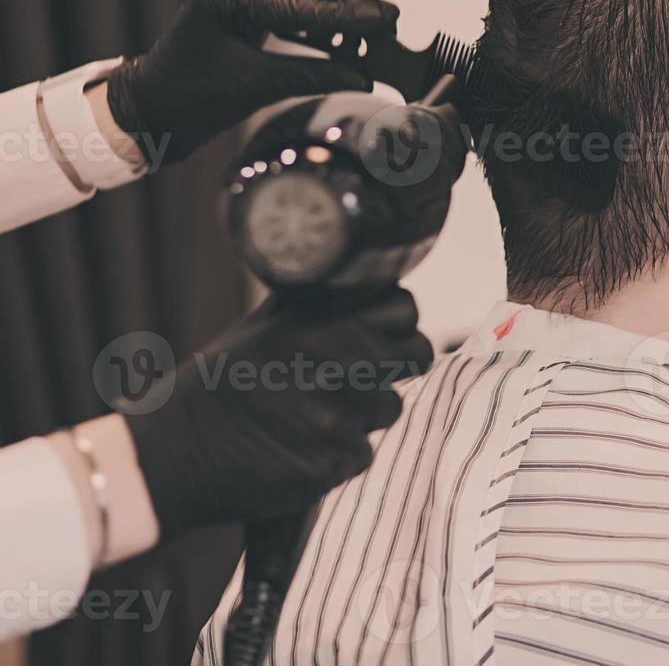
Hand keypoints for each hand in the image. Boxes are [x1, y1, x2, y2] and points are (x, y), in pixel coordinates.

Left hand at [105, 0, 399, 164]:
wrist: (153, 105)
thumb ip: (315, 76)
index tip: (384, 23)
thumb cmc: (192, 96)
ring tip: (361, 16)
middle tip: (383, 20)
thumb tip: (364, 77)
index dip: (348, 14)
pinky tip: (332, 10)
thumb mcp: (257, 87)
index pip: (303, 0)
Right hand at [124, 287, 430, 537]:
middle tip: (357, 378)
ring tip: (314, 415)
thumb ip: (314, 307)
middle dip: (392, 367)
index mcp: (321, 327)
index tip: (385, 334)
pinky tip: (300, 447)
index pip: (405, 311)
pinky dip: (338, 454)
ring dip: (362, 414)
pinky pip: (361, 453)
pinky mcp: (332, 464)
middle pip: (414, 357)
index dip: (399, 324)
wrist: (171, 456)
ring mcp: (337, 419)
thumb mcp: (259, 327)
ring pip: (389, 409)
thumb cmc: (215, 388)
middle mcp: (336, 368)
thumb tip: (359, 286)